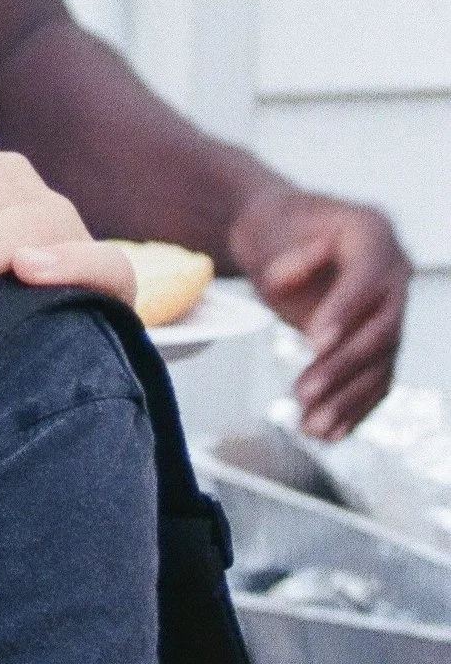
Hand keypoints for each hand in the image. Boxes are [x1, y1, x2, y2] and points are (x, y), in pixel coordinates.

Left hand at [227, 184, 409, 439]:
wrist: (280, 235)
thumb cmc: (274, 229)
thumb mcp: (269, 230)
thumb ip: (285, 259)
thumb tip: (291, 289)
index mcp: (373, 233)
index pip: (367, 280)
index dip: (344, 311)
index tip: (313, 341)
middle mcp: (394, 274)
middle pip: (380, 330)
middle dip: (342, 366)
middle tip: (303, 392)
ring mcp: (392, 310)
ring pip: (380, 364)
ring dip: (347, 399)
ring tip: (311, 427)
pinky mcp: (379, 341)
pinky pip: (376, 379)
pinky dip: (354, 408)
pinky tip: (329, 433)